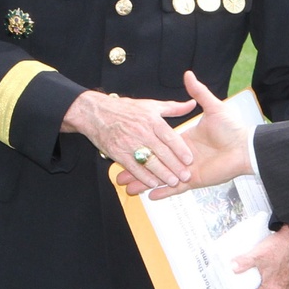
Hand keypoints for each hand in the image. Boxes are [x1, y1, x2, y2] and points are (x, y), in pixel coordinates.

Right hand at [62, 89, 195, 186]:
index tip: (189, 159)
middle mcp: (142, 132)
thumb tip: (191, 105)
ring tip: (173, 182)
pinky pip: (133, 167)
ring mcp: (129, 144)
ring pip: (149, 161)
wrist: (96, 113)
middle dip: (175, 166)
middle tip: (186, 176)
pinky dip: (143, 177)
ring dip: (162, 174)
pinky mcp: (118, 153)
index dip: (180, 149)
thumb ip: (173, 107)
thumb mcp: (151, 105)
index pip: (169, 137)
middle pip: (161, 152)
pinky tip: (152, 183)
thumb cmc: (124, 109)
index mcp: (151, 120)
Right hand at [116, 70, 252, 194]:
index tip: (126, 145)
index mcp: (183, 140)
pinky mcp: (195, 180)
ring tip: (126, 187)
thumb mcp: (213, 107)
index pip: (158, 144)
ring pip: (160, 177)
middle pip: (153, 163)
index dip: (142, 146)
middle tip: (117, 175)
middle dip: (135, 170)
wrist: (245, 148)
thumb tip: (188, 74)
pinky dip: (163, 193)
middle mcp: (181, 156)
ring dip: (143, 182)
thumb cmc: (231, 128)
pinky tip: (149, 196)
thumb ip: (199, 92)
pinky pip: (175, 189)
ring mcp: (187, 170)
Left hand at [234, 226, 288, 288]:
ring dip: (258, 286)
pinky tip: (265, 272)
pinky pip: (273, 288)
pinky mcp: (288, 285)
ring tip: (254, 274)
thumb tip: (232, 267)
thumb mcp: (258, 253)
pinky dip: (267, 282)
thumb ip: (244, 262)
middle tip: (243, 279)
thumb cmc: (281, 247)